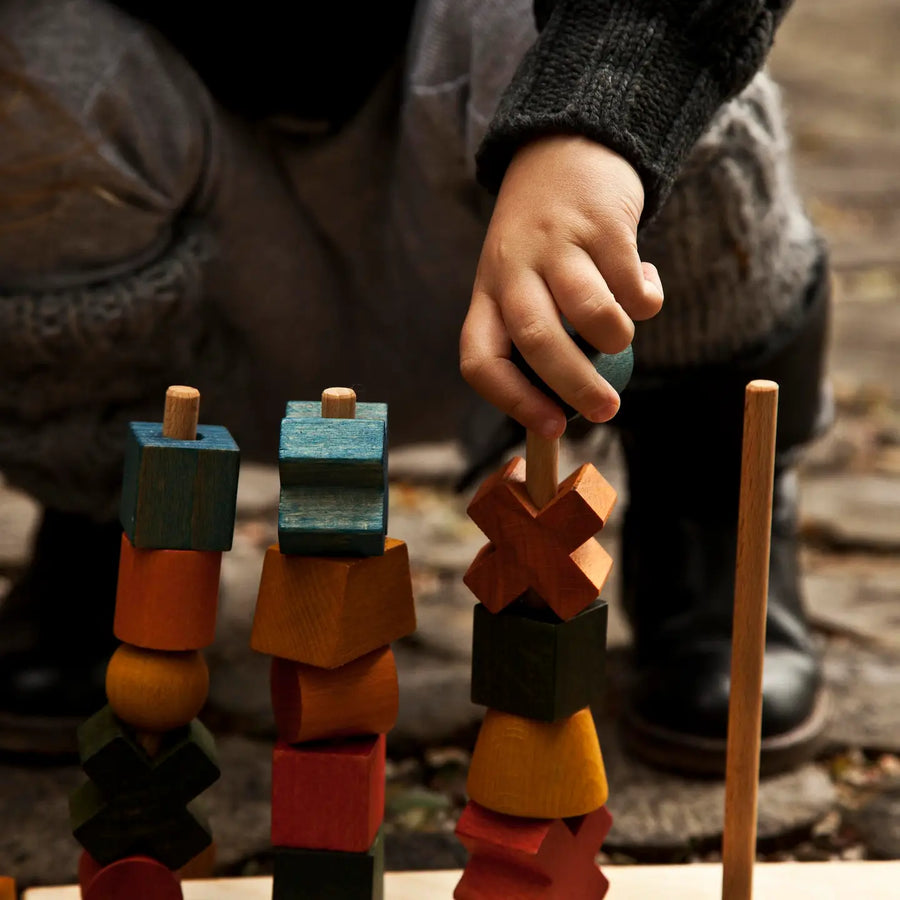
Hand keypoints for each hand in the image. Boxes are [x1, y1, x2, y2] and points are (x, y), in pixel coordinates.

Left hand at [460, 135, 663, 437]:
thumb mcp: (517, 279)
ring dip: (617, 338)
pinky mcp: (602, 222)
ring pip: (590, 311)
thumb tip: (570, 404)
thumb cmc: (543, 240)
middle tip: (607, 411)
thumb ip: (536, 331)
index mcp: (487, 293)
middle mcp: (513, 268)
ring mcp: (557, 243)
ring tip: (624, 337)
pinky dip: (647, 301)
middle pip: (536, 340)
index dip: (511, 401)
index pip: (480, 359)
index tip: (549, 428)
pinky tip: (645, 288)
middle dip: (575, 385)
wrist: (564, 148)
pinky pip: (632, 283)